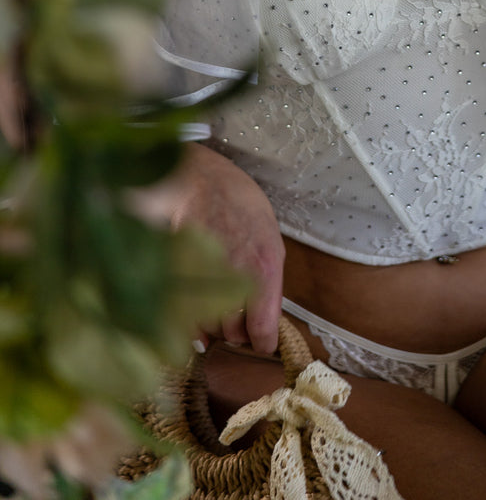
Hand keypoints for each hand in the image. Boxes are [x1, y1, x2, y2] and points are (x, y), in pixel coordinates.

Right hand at [139, 142, 285, 353]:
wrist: (201, 180)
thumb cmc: (241, 206)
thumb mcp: (271, 240)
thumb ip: (269, 282)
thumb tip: (263, 321)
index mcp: (265, 267)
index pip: (262, 329)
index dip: (261, 342)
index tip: (259, 342)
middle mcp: (234, 275)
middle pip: (232, 334)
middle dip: (236, 334)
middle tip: (235, 322)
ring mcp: (204, 277)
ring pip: (206, 328)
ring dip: (211, 327)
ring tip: (214, 307)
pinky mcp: (178, 277)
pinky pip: (182, 315)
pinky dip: (188, 321)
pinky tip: (194, 308)